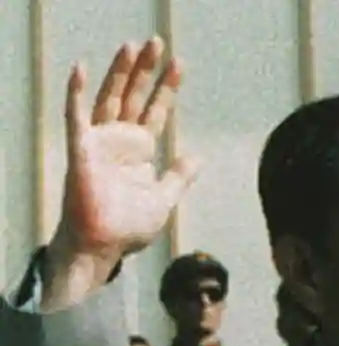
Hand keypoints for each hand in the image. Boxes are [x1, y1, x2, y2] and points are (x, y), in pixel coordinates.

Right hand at [42, 38, 196, 310]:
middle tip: (157, 43)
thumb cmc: (129, 227)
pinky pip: (77, 118)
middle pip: (133, 97)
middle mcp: (120, 142)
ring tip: (134, 46)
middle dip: (145, 71)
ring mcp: (100, 144)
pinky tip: (82, 69)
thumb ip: (179, 176)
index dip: (166, 89)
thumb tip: (198, 157)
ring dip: (119, 72)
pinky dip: (77, 93)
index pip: (155, 111)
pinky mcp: (81, 151)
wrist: (105, 247)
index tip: (179, 65)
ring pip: (110, 99)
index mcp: (140, 151)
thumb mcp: (163, 199)